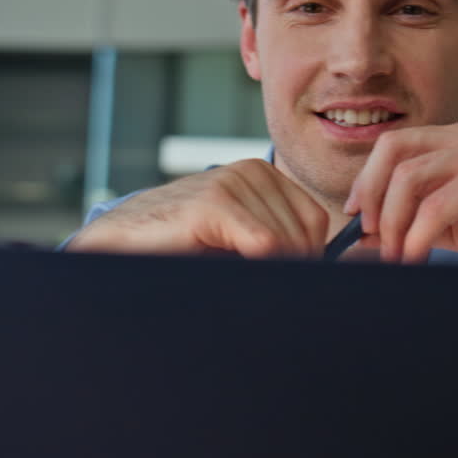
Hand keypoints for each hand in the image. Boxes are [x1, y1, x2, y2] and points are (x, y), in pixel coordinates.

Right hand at [64, 159, 328, 259]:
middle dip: (292, 268)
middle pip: (306, 233)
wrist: (119, 246)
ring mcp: (232, 182)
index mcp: (263, 174)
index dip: (307, 259)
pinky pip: (265, 246)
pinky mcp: (214, 203)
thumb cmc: (181, 250)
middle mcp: (251, 170)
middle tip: (256, 288)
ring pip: (287, 243)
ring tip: (231, 279)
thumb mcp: (240, 242)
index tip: (282, 281)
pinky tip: (226, 275)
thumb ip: (281, 245)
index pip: (316, 222)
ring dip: (271, 273)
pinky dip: (258, 270)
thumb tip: (338, 265)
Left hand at [344, 123, 457, 267]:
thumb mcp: (453, 225)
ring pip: (409, 178)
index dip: (367, 179)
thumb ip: (412, 223)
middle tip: (367, 232)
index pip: (394, 145)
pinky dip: (416, 236)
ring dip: (392, 222)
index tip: (356, 215)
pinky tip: (416, 257)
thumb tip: (363, 237)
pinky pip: (436, 206)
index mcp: (457, 140)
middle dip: (370, 193)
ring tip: (395, 254)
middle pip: (393, 149)